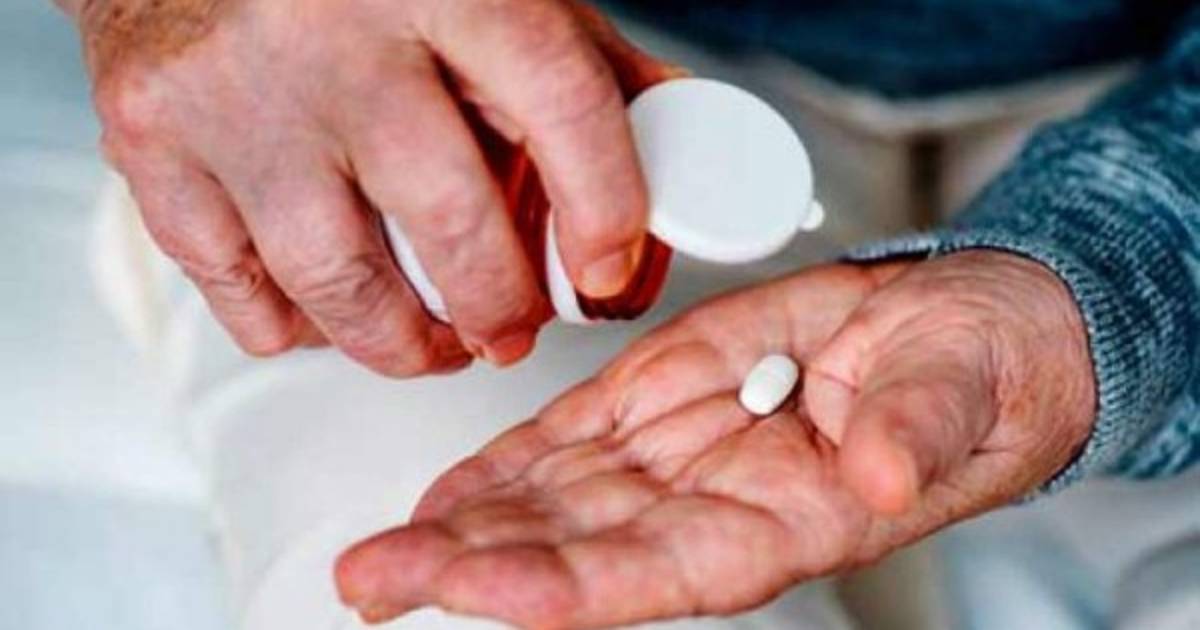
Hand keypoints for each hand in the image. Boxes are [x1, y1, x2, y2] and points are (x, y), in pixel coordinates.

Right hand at [78, 0, 676, 374]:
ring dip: (405, 344)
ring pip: (337, 281)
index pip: (560, 104)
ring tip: (437, 342)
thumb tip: (670, 163)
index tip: (609, 275)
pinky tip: (331, 312)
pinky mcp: (154, 141)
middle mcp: (331, 31)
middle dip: (501, 308)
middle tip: (514, 330)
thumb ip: (584, 67)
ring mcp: (234, 93)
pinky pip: (239, 289)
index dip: (604, 209)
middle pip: (448, 220)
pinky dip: (298, 327)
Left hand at [334, 251, 1095, 627]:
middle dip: (472, 567)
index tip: (479, 587)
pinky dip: (500, 466)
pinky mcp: (657, 400)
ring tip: (379, 552)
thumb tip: (879, 471)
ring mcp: (675, 457)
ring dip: (462, 526)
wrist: (953, 332)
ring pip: (551, 503)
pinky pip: (565, 442)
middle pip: (573, 551)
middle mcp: (710, 506)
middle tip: (377, 577)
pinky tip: (442, 495)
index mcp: (783, 522)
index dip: (566, 585)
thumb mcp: (961, 392)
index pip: (658, 574)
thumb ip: (913, 433)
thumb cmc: (971, 373)